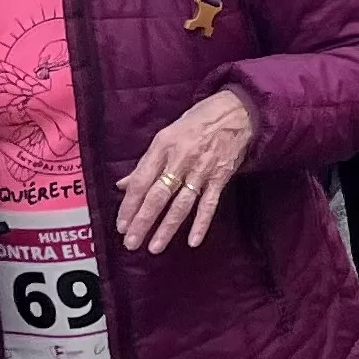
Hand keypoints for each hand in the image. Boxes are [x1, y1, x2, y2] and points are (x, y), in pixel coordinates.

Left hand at [117, 87, 258, 252]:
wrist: (238, 112)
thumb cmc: (198, 121)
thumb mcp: (167, 135)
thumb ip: (146, 163)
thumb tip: (123, 185)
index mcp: (163, 147)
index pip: (141, 181)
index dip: (129, 205)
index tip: (121, 225)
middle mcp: (180, 159)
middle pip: (158, 196)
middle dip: (143, 221)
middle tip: (131, 243)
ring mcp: (202, 170)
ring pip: (181, 204)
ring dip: (167, 227)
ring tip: (154, 247)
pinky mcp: (221, 177)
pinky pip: (209, 204)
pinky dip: (201, 223)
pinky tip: (193, 241)